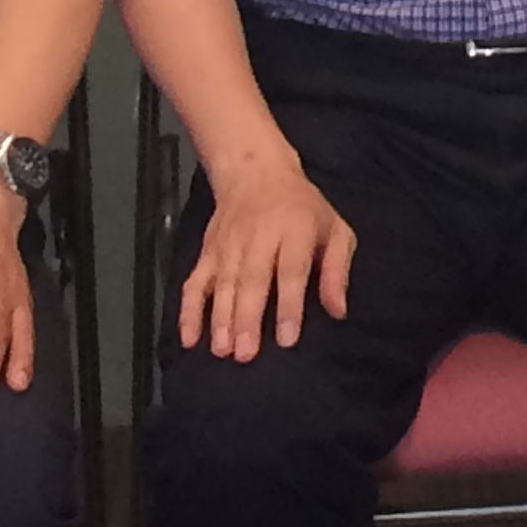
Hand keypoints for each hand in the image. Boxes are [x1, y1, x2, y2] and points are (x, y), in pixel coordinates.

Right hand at [180, 153, 354, 362]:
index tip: (286, 339)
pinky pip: (194, 282)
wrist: (255, 172)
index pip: (290, 270)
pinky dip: (187, 310)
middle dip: (247, 318)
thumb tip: (338, 311)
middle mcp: (258, 237)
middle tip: (246, 354)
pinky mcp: (207, 252)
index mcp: (294, 230)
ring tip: (221, 350)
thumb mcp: (334, 228)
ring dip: (219, 318)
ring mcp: (228, 245)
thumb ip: (337, 269)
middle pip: (251, 280)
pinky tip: (189, 338)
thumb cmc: (303, 208)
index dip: (289, 305)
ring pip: (222, 284)